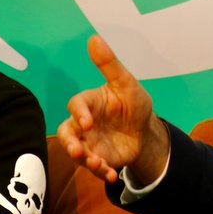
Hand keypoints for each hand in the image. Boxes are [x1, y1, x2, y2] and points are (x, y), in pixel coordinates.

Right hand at [57, 36, 169, 183]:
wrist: (146, 131)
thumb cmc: (133, 103)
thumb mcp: (126, 83)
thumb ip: (109, 64)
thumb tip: (94, 38)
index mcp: (89, 103)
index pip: (75, 105)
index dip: (78, 113)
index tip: (87, 122)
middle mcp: (84, 124)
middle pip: (66, 133)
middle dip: (70, 143)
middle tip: (79, 151)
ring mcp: (90, 142)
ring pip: (77, 153)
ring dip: (84, 160)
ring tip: (98, 165)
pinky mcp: (98, 159)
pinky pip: (93, 168)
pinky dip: (101, 172)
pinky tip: (112, 174)